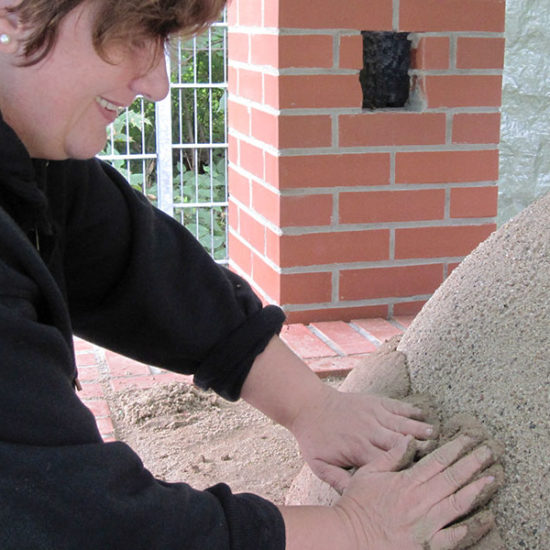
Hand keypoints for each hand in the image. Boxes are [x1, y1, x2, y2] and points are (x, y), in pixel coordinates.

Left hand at [290, 384, 435, 492]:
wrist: (309, 406)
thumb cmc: (315, 438)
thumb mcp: (319, 464)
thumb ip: (338, 480)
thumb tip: (354, 497)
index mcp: (359, 450)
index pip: (388, 463)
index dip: (405, 469)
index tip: (422, 477)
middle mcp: (369, 431)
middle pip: (400, 443)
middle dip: (419, 449)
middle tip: (440, 455)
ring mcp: (373, 414)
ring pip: (401, 423)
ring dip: (419, 429)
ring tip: (436, 434)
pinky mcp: (373, 401)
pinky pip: (395, 405)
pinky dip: (409, 409)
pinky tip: (423, 413)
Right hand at [333, 435, 499, 549]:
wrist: (349, 537)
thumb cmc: (356, 505)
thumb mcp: (367, 473)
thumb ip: (390, 457)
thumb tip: (409, 440)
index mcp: (405, 482)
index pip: (437, 461)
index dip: (455, 448)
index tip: (468, 438)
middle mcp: (419, 500)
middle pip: (452, 478)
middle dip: (472, 463)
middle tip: (488, 451)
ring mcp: (425, 524)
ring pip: (457, 503)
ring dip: (476, 490)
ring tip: (492, 479)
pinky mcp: (426, 544)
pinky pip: (454, 536)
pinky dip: (471, 527)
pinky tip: (485, 518)